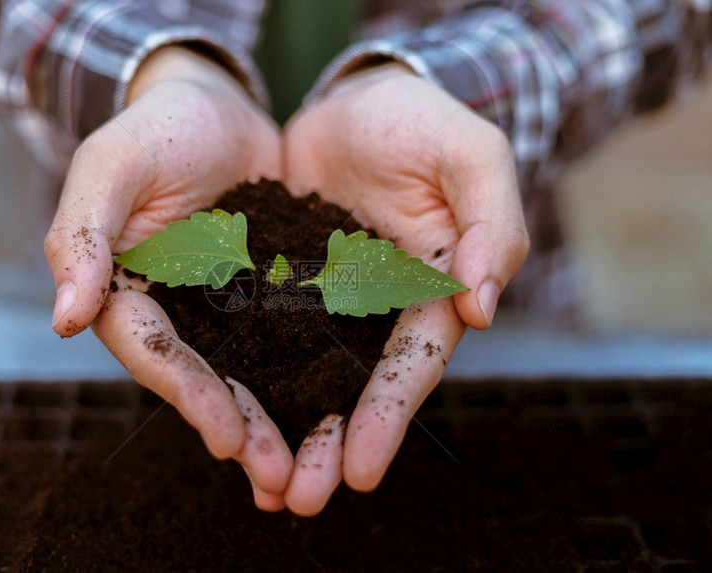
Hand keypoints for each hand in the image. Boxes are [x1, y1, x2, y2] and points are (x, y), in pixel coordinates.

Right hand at [44, 46, 291, 508]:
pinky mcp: (271, 292)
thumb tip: (62, 320)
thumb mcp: (111, 167)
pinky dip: (310, 371)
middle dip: (240, 429)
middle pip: (205, 379)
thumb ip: (83, 236)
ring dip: (277, 419)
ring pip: (251, 371)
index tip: (228, 437)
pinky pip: (292, 336)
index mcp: (128, 292)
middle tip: (278, 479)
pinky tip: (342, 404)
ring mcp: (226, 305)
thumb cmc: (156, 129)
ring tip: (311, 466)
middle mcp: (178, 310)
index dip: (190, 396)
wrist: (217, 106)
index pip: (155, 352)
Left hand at [282, 63, 528, 514]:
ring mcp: (324, 300)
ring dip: (284, 428)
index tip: (361, 469)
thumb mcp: (471, 155)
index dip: (389, 416)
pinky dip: (246, 374)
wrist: (357, 99)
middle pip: (354, 387)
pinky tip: (220, 412)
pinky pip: (258, 332)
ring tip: (259, 483)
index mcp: (431, 291)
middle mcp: (376, 309)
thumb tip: (482, 308)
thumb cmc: (423, 123)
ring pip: (303, 374)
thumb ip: (491, 224)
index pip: (412, 364)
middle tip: (300, 500)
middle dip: (331, 445)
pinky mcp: (278, 281)